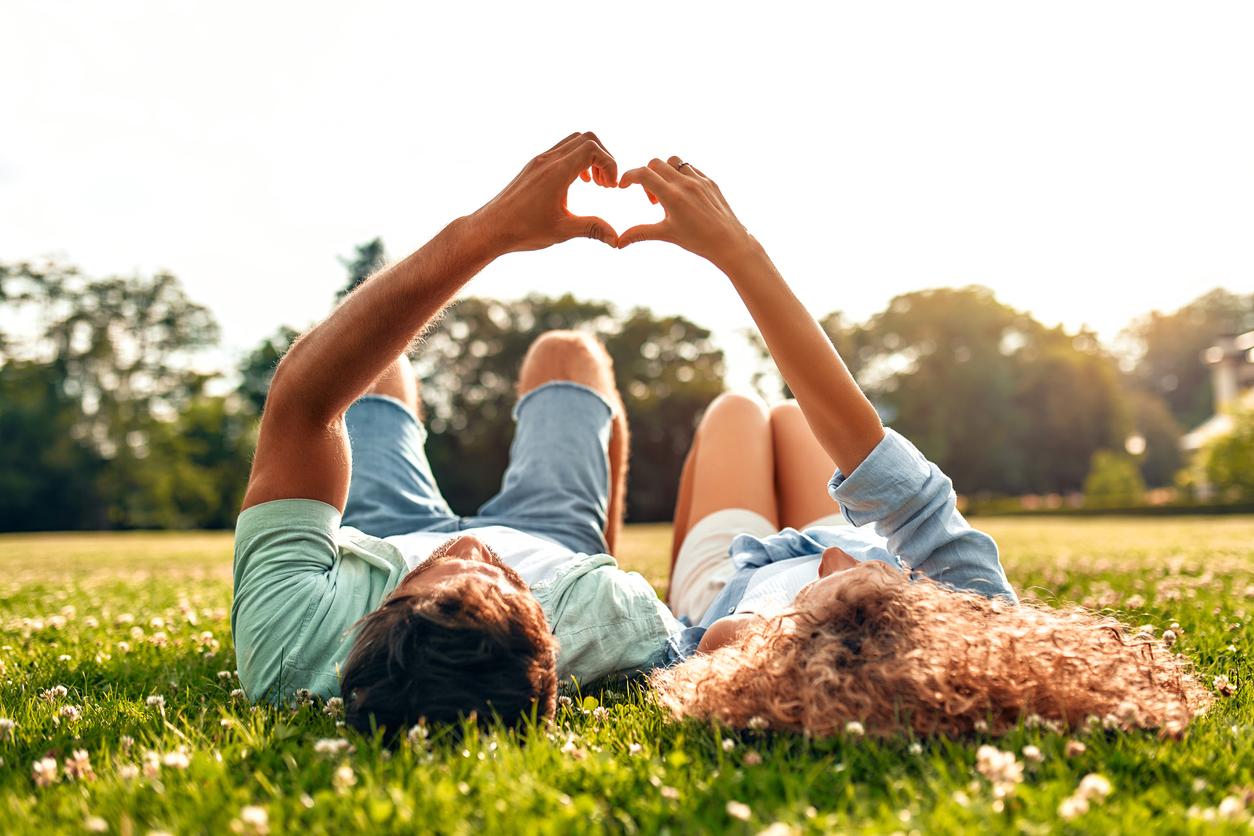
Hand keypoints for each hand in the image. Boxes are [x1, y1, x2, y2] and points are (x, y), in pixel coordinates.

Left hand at [473, 131, 619, 253]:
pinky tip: (576, 184)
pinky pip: (560, 151)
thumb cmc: (523, 230)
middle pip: (586, 139)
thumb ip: (592, 229)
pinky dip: (575, 160)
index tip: (611, 187)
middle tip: (605, 184)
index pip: (592, 149)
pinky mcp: (533, 167)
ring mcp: (539, 161)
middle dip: (603, 158)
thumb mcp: (562, 231)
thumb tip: (617, 239)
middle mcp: (547, 160)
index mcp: (556, 172)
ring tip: (594, 184)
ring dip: (589, 158)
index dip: (610, 164)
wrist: (491, 228)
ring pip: (573, 142)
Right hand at [617, 157, 755, 265]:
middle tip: (653, 201)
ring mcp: (699, 180)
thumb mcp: (666, 234)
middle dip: (647, 177)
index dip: (629, 177)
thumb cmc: (698, 240)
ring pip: (674, 161)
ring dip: (665, 172)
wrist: (729, 242)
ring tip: (668, 194)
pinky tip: (683, 194)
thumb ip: (640, 233)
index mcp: (672, 196)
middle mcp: (685, 183)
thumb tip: (618, 243)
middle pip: (655, 164)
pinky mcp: (710, 181)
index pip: (643, 174)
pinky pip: (690, 168)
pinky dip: (681, 175)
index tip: (623, 186)